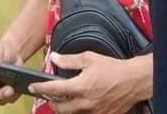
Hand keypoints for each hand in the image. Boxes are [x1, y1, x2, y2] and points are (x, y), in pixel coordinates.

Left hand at [28, 52, 152, 112]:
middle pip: (60, 109)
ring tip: (64, 101)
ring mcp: (94, 112)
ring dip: (65, 109)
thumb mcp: (89, 58)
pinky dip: (79, 111)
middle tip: (49, 96)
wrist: (133, 81)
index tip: (33, 87)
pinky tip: (80, 104)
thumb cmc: (112, 68)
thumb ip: (69, 60)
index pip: (54, 90)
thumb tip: (54, 58)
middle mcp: (85, 103)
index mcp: (80, 87)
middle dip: (52, 103)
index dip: (40, 89)